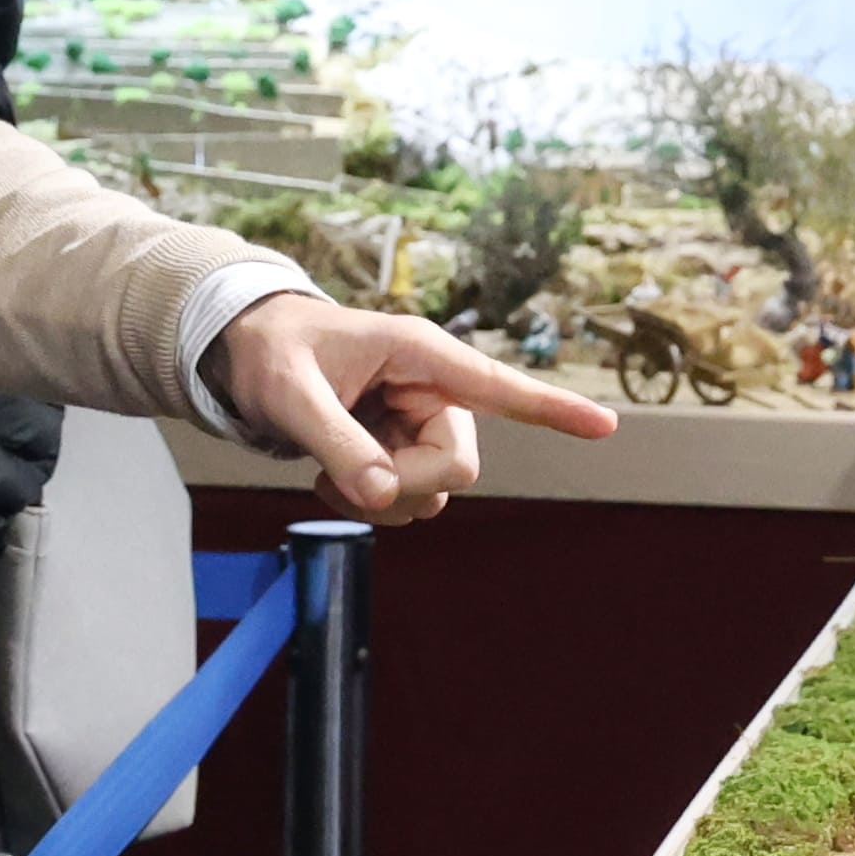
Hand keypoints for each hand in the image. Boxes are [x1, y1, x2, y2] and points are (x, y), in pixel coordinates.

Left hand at [209, 295, 612, 518]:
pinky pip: (410, 498)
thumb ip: (336, 443)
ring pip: (437, 490)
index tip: (607, 425)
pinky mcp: (404, 449)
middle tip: (339, 475)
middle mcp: (433, 390)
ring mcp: (421, 423)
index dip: (553, 409)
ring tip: (328, 471)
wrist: (247, 354)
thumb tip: (384, 495)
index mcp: (420, 354)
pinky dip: (370, 502)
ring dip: (383, 498)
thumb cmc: (271, 353)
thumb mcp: (291, 394)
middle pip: (458, 464)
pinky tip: (332, 478)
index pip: (498, 384)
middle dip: (405, 483)